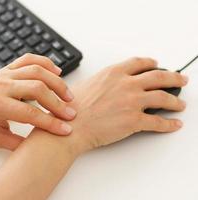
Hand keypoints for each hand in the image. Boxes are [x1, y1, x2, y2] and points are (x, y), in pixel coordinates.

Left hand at [0, 54, 75, 149]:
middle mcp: (1, 86)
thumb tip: (41, 144)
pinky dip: (45, 63)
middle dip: (58, 102)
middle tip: (71, 113)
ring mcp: (4, 74)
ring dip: (56, 82)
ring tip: (68, 95)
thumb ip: (18, 143)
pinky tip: (57, 71)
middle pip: (38, 88)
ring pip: (37, 71)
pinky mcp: (7, 68)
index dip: (50, 122)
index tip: (66, 129)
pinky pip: (29, 59)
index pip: (30, 113)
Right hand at [68, 57, 187, 153]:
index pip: (140, 63)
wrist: (69, 126)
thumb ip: (103, 81)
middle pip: (159, 77)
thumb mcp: (87, 84)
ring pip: (163, 98)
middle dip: (174, 78)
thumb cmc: (72, 108)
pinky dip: (169, 124)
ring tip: (180, 105)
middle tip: (181, 80)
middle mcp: (126, 84)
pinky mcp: (134, 121)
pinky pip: (158, 122)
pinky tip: (174, 124)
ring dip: (175, 102)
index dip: (151, 64)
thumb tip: (109, 85)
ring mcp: (132, 102)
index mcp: (114, 73)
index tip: (157, 65)